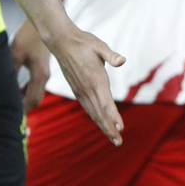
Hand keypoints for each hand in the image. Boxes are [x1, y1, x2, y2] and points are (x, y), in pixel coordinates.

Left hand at [12, 21, 51, 112]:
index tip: (10, 116)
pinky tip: (17, 90)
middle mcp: (44, 76)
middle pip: (35, 100)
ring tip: (10, 102)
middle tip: (8, 112)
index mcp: (39, 75)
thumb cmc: (28, 37)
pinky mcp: (42, 69)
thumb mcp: (15, 55)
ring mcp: (45, 73)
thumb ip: (10, 73)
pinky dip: (26, 91)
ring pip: (36, 93)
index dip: (22, 110)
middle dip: (23, 107)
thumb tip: (2, 90)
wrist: (42, 24)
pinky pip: (35, 86)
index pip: (32, 100)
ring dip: (24, 99)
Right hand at [46, 26, 126, 144]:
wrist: (62, 42)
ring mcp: (80, 91)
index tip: (120, 128)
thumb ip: (111, 55)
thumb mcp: (99, 46)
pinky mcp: (77, 89)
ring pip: (92, 112)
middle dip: (109, 128)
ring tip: (112, 137)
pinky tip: (99, 121)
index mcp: (95, 80)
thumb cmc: (83, 42)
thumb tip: (122, 60)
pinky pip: (87, 107)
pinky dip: (94, 117)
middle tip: (118, 142)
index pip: (105, 103)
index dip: (113, 117)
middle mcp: (87, 89)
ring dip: (103, 125)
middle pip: (99, 113)